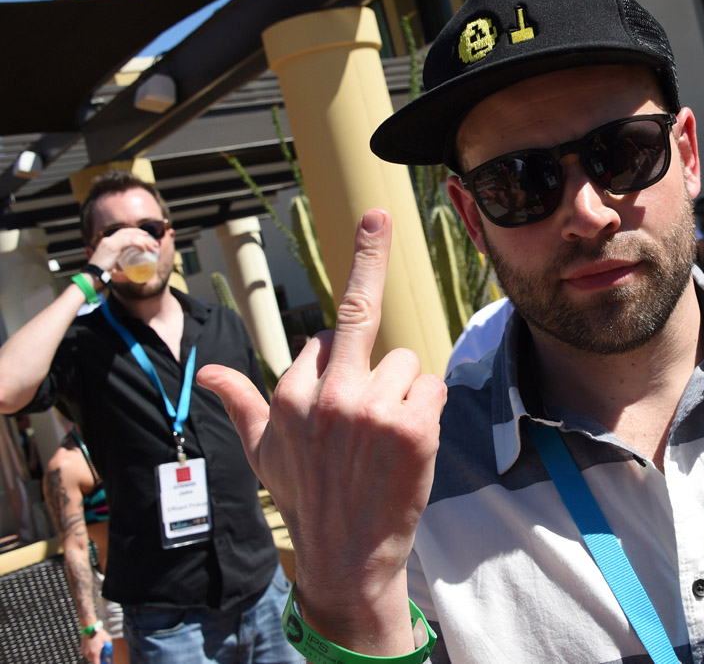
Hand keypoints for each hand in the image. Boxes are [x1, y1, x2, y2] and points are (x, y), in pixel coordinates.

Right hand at [81, 629, 109, 663]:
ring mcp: (84, 652)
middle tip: (102, 653)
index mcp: (95, 653)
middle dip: (98, 658)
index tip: (104, 661)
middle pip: (93, 661)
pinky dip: (91, 652)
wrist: (89, 628)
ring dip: (94, 655)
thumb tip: (109, 652)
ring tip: (98, 647)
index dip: (101, 663)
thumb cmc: (99, 634)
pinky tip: (94, 645)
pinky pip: (87, 653)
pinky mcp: (82, 649)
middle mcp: (88, 654)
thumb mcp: (107, 640)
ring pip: (90, 657)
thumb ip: (109, 648)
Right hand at [88, 227, 160, 275]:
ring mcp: (109, 242)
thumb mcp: (112, 267)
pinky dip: (139, 244)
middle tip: (153, 242)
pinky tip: (144, 250)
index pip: (123, 232)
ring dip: (144, 241)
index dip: (135, 232)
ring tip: (153, 248)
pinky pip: (130, 241)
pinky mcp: (112, 247)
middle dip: (142, 235)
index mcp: (107, 243)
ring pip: (131, 236)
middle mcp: (108, 240)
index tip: (146, 236)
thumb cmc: (101, 275)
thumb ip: (120, 266)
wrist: (91, 277)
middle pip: (128, 232)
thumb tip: (130, 273)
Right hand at [197, 210, 446, 652]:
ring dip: (405, 393)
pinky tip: (410, 446)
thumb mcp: (261, 453)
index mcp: (289, 396)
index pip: (323, 339)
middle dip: (368, 257)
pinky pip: (433, 386)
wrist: (349, 557)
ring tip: (386, 440)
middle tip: (375, 213)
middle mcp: (327, 396)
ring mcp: (371, 410)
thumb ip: (239, 403)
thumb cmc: (308, 500)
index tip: (349, 290)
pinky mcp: (412, 427)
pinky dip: (429, 410)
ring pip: (408, 363)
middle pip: (359, 316)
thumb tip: (204, 370)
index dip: (338, 356)